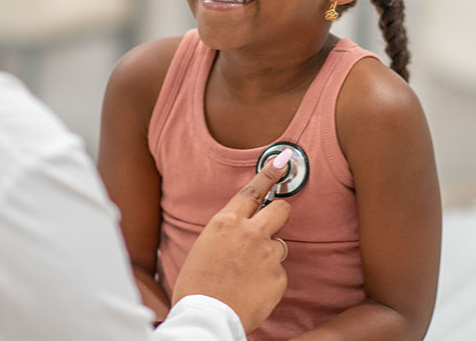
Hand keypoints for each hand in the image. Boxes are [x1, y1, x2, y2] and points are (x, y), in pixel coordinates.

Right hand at [170, 156, 291, 332]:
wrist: (206, 316)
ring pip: (280, 245)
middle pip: (280, 209)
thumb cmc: (196, 284)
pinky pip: (279, 272)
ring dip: (269, 254)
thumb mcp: (204, 247)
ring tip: (248, 274)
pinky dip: (268, 280)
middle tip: (273, 223)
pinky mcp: (279, 277)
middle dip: (279, 212)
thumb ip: (227, 233)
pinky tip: (251, 290)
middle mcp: (250, 232)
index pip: (252, 190)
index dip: (269, 174)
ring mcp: (268, 254)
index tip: (282, 162)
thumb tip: (241, 232)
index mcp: (226, 222)